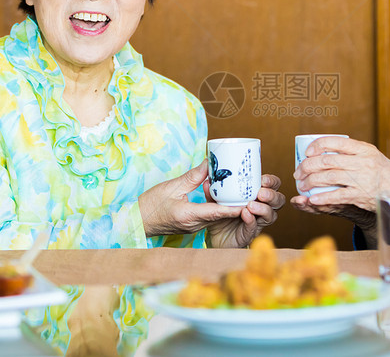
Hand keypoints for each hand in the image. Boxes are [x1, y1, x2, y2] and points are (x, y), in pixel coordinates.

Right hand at [138, 161, 285, 247]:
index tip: (250, 202)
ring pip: (217, 217)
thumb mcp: (171, 186)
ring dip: (230, 207)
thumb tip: (210, 163)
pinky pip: (210, 217)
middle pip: (221, 215)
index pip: (217, 212)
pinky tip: (225, 198)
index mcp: (189, 215)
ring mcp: (194, 227)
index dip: (235, 207)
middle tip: (252, 193)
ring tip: (244, 194)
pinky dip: (219, 209)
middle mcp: (194, 224)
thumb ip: (193, 176)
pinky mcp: (192, 226)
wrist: (136, 222)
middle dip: (237, 206)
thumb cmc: (149, 205)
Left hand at [206, 174, 284, 247]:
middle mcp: (261, 208)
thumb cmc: (222, 215)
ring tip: (251, 205)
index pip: (273, 185)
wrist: (215, 236)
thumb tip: (208, 181)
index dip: (271, 182)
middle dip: (272, 195)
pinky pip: (254, 227)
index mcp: (257, 195)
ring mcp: (257, 222)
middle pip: (279, 200)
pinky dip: (251, 220)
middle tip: (261, 193)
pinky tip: (245, 214)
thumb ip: (214, 191)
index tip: (262, 180)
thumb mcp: (217, 199)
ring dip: (263, 209)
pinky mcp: (249, 234)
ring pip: (271, 215)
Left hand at [291, 136, 389, 212]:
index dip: (316, 146)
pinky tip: (312, 199)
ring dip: (311, 182)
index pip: (334, 142)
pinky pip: (337, 195)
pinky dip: (323, 197)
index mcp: (363, 148)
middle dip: (307, 167)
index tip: (306, 153)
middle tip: (298, 173)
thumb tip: (324, 149)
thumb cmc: (383, 173)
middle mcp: (362, 161)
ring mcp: (362, 178)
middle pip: (327, 161)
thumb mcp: (371, 156)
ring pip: (329, 177)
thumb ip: (352, 152)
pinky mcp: (361, 195)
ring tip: (302, 186)